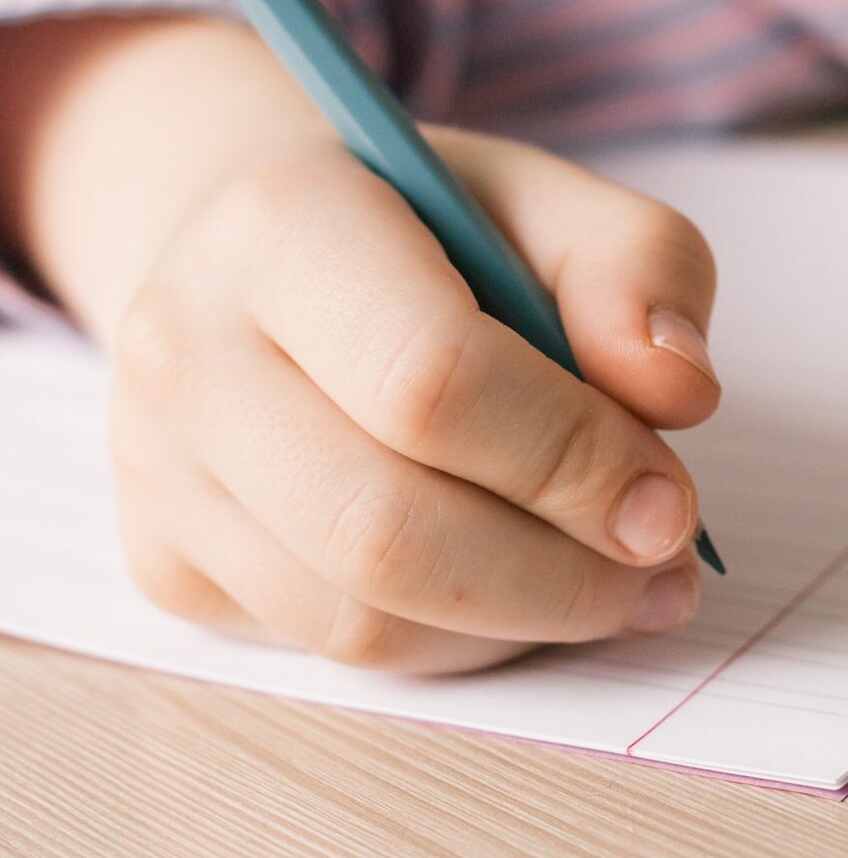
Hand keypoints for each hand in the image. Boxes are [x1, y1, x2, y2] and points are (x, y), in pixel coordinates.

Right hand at [102, 128, 722, 673]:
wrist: (268, 257)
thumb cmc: (433, 233)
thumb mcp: (556, 204)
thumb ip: (642, 268)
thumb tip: (680, 390)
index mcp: (285, 223)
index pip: (430, 380)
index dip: (572, 460)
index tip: (672, 502)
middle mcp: (186, 346)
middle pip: (383, 529)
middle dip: (559, 575)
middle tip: (665, 567)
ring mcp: (157, 467)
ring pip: (356, 619)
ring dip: (521, 625)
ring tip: (621, 585)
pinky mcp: (167, 561)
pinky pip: (331, 652)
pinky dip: (458, 644)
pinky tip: (522, 589)